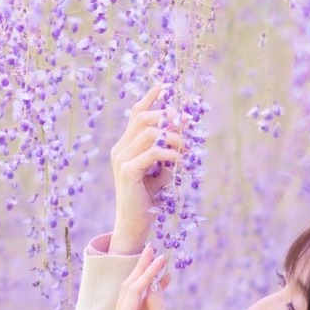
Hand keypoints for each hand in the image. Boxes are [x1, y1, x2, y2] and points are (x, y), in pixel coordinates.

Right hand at [107, 85, 183, 254]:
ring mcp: (121, 158)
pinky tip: (180, 160)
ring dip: (174, 137)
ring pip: (150, 132)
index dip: (151, 96)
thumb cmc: (148, 199)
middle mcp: (120, 148)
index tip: (168, 85)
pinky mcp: (127, 171)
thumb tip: (185, 136)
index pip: (136, 112)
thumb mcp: (160, 171)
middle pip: (144, 117)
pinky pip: (153, 153)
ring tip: (187, 148)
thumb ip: (167, 153)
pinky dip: (170, 153)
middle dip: (169, 116)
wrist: (133, 224)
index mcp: (125, 145)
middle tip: (189, 122)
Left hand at [108, 250, 177, 309]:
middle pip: (128, 288)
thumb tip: (156, 285)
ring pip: (132, 294)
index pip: (133, 291)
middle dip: (140, 268)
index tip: (160, 258)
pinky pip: (138, 305)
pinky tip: (162, 281)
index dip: (147, 273)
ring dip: (145, 278)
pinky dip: (149, 294)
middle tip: (152, 249)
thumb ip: (157, 307)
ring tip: (158, 261)